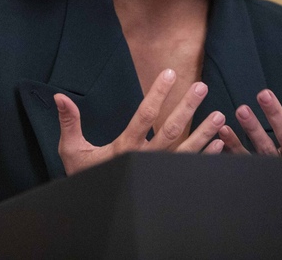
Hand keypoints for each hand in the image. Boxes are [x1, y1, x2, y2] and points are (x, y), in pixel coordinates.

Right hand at [54, 68, 226, 174]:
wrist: (94, 206)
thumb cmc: (83, 174)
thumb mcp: (72, 149)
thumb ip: (70, 122)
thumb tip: (60, 97)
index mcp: (124, 148)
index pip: (145, 116)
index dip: (158, 94)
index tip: (170, 74)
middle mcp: (145, 159)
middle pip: (171, 130)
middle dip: (188, 108)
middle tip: (201, 87)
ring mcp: (157, 170)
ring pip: (185, 150)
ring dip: (204, 132)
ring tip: (221, 115)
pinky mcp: (165, 178)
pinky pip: (188, 167)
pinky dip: (205, 156)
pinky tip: (218, 144)